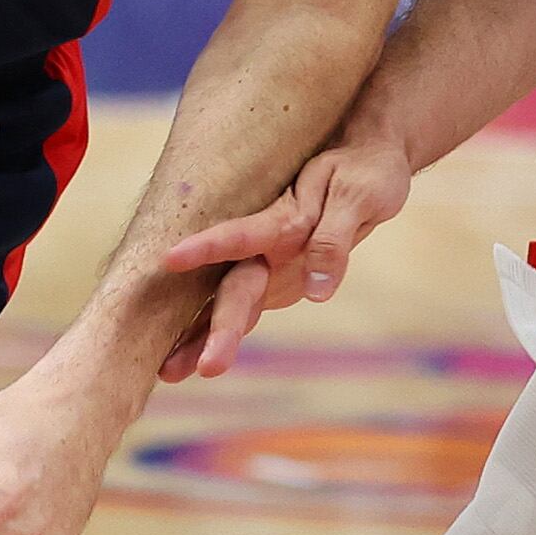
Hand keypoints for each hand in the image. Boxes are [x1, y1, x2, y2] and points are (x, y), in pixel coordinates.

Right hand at [154, 134, 415, 379]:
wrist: (367, 160)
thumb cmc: (366, 173)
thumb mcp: (359, 197)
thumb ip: (333, 242)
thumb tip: (317, 294)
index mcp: (283, 220)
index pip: (239, 235)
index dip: (207, 248)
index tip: (171, 260)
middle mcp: (266, 247)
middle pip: (233, 288)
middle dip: (213, 328)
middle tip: (193, 367)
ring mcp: (267, 266)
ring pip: (227, 303)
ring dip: (198, 336)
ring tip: (168, 374)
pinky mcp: (273, 282)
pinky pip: (243, 310)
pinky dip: (215, 332)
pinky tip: (186, 362)